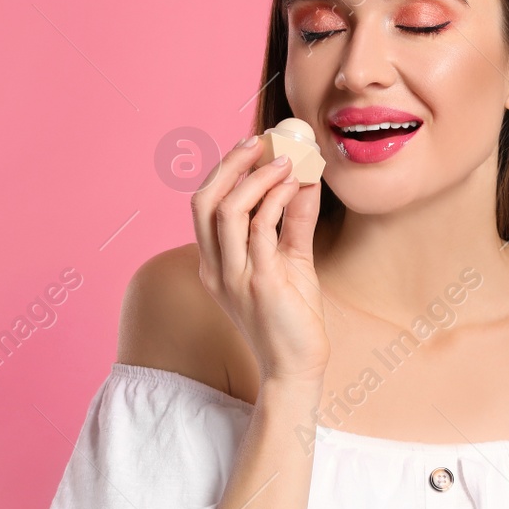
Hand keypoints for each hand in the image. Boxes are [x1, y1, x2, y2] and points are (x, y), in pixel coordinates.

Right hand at [190, 135, 329, 386]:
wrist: (298, 367)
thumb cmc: (293, 318)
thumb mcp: (293, 261)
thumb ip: (295, 221)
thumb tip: (304, 180)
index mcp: (215, 263)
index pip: (205, 206)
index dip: (225, 171)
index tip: (253, 147)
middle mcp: (216, 268)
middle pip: (204, 202)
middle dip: (230, 165)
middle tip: (261, 141)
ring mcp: (234, 277)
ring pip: (228, 211)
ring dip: (257, 178)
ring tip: (287, 160)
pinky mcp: (259, 284)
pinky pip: (260, 230)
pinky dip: (276, 200)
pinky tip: (295, 186)